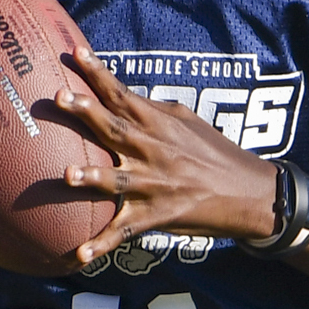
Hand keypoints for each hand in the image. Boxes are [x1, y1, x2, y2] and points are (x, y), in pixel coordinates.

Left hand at [52, 49, 279, 268]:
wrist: (250, 194)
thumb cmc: (216, 154)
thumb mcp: (189, 122)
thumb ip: (154, 109)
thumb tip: (121, 95)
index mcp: (160, 124)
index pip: (123, 94)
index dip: (98, 73)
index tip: (74, 53)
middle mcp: (154, 151)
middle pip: (115, 128)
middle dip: (86, 112)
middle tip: (59, 97)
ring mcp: (155, 185)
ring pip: (118, 181)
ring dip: (92, 179)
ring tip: (67, 174)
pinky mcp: (158, 216)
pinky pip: (125, 232)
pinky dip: (103, 244)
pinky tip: (79, 255)